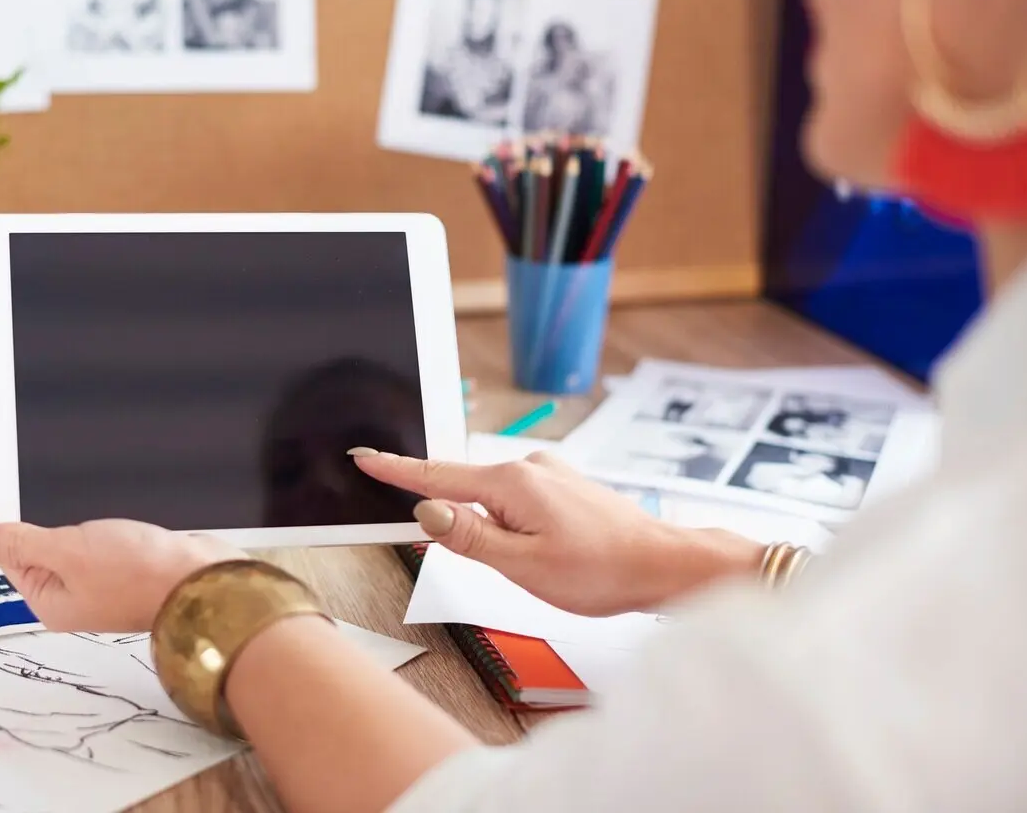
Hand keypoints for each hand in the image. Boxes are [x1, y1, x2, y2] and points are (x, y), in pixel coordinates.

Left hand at [0, 520, 244, 632]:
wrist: (204, 580)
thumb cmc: (141, 573)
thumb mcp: (68, 550)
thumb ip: (20, 543)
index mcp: (51, 601)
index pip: (13, 557)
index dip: (14, 525)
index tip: (21, 492)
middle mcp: (77, 596)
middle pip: (46, 548)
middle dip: (54, 521)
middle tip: (70, 503)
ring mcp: (108, 583)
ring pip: (81, 541)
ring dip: (87, 520)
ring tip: (107, 516)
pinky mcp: (136, 568)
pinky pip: (109, 541)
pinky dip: (112, 525)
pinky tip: (125, 519)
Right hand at [352, 449, 762, 615]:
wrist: (663, 565)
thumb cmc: (601, 570)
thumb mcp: (522, 565)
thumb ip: (470, 537)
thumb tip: (427, 511)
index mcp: (511, 483)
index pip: (437, 475)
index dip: (396, 470)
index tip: (363, 456)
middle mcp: (527, 467)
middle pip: (463, 485)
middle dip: (454, 515)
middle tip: (489, 557)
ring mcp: (547, 473)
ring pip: (493, 497)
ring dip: (492, 527)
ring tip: (536, 568)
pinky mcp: (561, 485)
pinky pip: (516, 498)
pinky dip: (510, 521)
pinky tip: (540, 551)